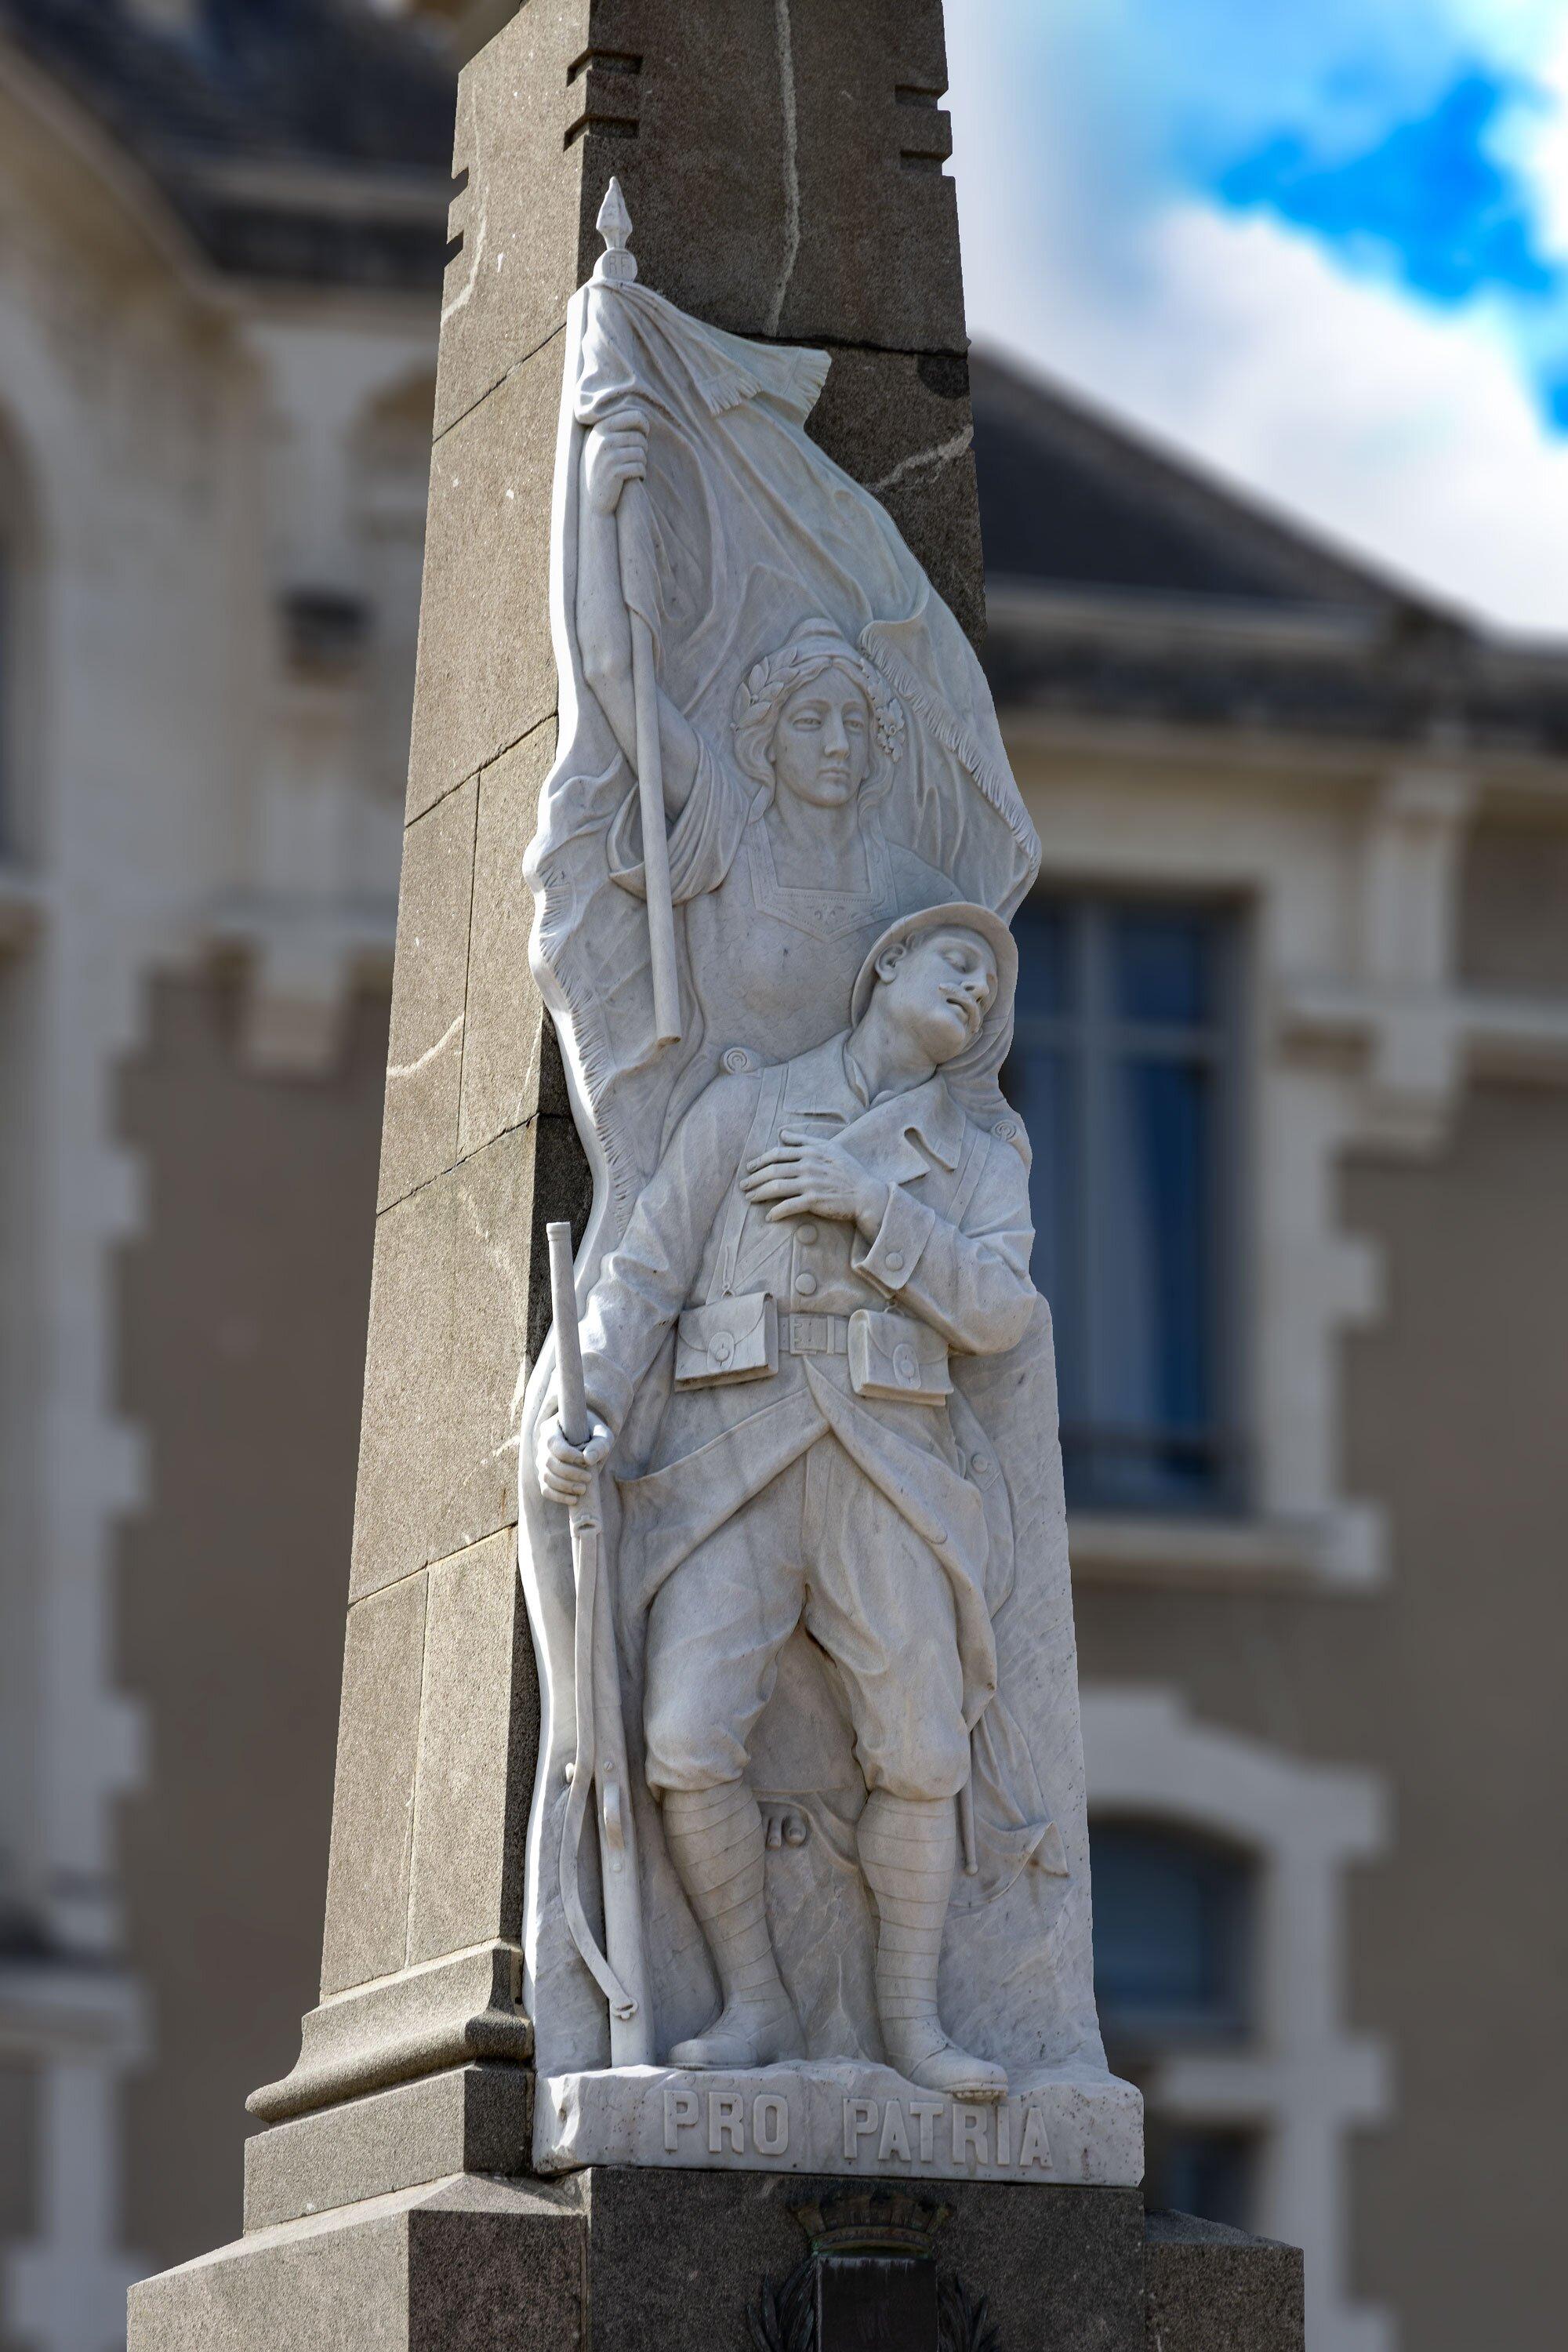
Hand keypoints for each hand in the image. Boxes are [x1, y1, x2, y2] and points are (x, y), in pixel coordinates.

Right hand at [536, 1401, 613, 1504]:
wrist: (588, 1442)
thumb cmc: (595, 1435)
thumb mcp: (602, 1435)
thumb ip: (599, 1444)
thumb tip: (588, 1459)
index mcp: (552, 1428)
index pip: (553, 1443)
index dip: (568, 1455)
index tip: (586, 1461)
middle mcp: (542, 1445)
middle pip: (549, 1462)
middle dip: (569, 1473)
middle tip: (589, 1478)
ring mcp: (541, 1461)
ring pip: (546, 1477)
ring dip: (564, 1486)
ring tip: (583, 1489)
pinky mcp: (545, 1476)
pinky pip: (545, 1489)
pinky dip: (558, 1497)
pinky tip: (574, 1500)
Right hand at [582, 408, 647, 515]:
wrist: (595, 498)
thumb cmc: (603, 467)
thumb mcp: (602, 442)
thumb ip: (615, 426)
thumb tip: (642, 416)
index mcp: (601, 427)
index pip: (634, 416)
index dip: (644, 425)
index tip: (644, 435)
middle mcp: (603, 439)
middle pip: (640, 437)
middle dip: (643, 448)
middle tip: (637, 458)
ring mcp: (608, 456)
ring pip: (641, 453)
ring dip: (642, 463)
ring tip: (634, 468)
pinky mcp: (614, 472)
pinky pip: (640, 467)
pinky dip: (641, 474)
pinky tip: (635, 478)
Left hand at [740, 1128, 887, 1229]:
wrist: (865, 1194)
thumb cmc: (848, 1170)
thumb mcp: (829, 1147)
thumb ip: (804, 1139)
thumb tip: (782, 1133)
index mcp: (810, 1151)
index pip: (777, 1153)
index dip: (760, 1161)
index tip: (749, 1168)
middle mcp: (808, 1165)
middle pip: (773, 1170)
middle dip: (754, 1178)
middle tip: (743, 1186)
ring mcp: (811, 1183)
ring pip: (777, 1187)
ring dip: (759, 1193)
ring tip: (750, 1199)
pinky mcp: (814, 1201)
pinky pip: (789, 1206)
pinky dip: (776, 1212)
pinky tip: (769, 1216)